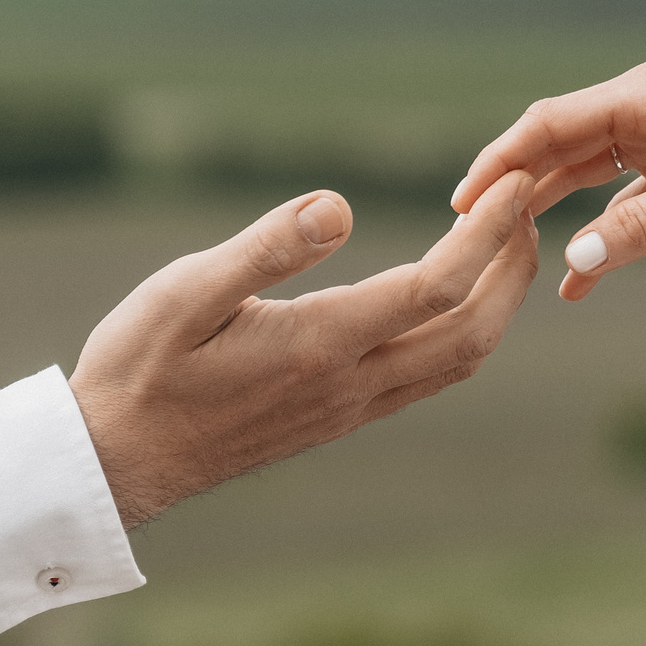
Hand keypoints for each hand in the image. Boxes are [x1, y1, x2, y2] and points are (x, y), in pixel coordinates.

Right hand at [71, 175, 538, 526]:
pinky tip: (450, 296)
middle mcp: (349, 384)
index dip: (486, 233)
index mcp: (319, 344)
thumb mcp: (183, 291)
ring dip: (497, 302)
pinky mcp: (341, 417)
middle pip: (471, 332)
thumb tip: (339, 206)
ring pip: (457, 360)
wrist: (119, 462)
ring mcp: (350, 408)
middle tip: (526, 205)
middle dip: (513, 268)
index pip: (434, 287)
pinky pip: (428, 376)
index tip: (511, 183)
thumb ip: (266, 248)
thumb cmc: (139, 368)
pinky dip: (463, 329)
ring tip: (504, 243)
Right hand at [452, 62, 645, 301]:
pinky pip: (623, 199)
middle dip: (513, 188)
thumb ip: (639, 229)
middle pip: (557, 146)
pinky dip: (599, 233)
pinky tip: (578, 277)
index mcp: (644, 96)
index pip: (546, 124)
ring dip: (550, 210)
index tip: (461, 203)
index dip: (497, 162)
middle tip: (467, 236)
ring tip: (506, 253)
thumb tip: (570, 263)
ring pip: (585, 172)